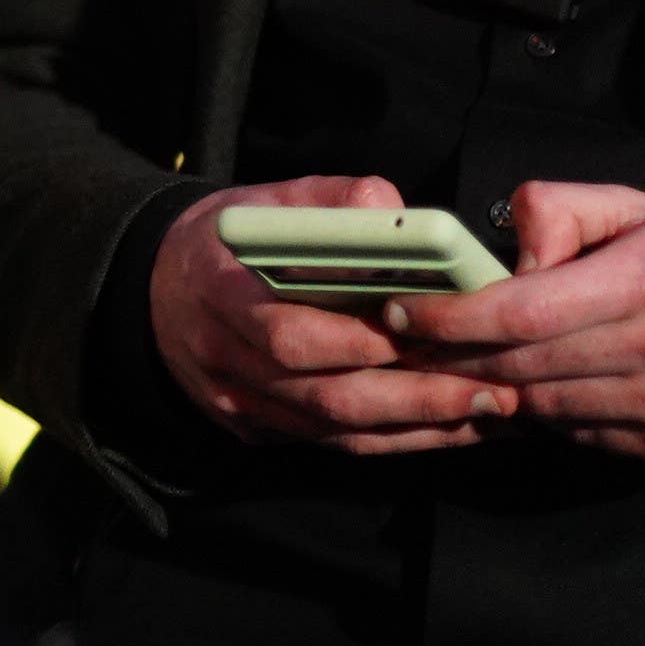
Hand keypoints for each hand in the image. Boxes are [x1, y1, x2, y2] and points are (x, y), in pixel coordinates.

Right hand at [149, 174, 516, 452]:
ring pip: (336, 430)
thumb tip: (391, 205)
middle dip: (416, 399)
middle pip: (326, 396)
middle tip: (492, 391)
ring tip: (488, 413)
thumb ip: (324, 202)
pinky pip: (331, 443)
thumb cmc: (222, 244)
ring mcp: (239, 402)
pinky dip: (394, 439)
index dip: (360, 342)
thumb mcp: (259, 204)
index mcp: (219, 293)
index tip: (427, 334)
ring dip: (419, 428)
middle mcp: (225, 359)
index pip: (290, 334)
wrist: (153, 290)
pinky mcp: (256, 429)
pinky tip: (446, 426)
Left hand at [396, 182, 644, 467]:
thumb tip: (500, 250)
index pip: (520, 310)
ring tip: (459, 368)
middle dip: (451, 358)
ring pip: (547, 408)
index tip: (398, 315)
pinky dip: (553, 416)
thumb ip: (561, 211)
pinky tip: (538, 390)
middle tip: (400, 348)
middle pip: (522, 366)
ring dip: (497, 391)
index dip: (448, 319)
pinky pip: (587, 437)